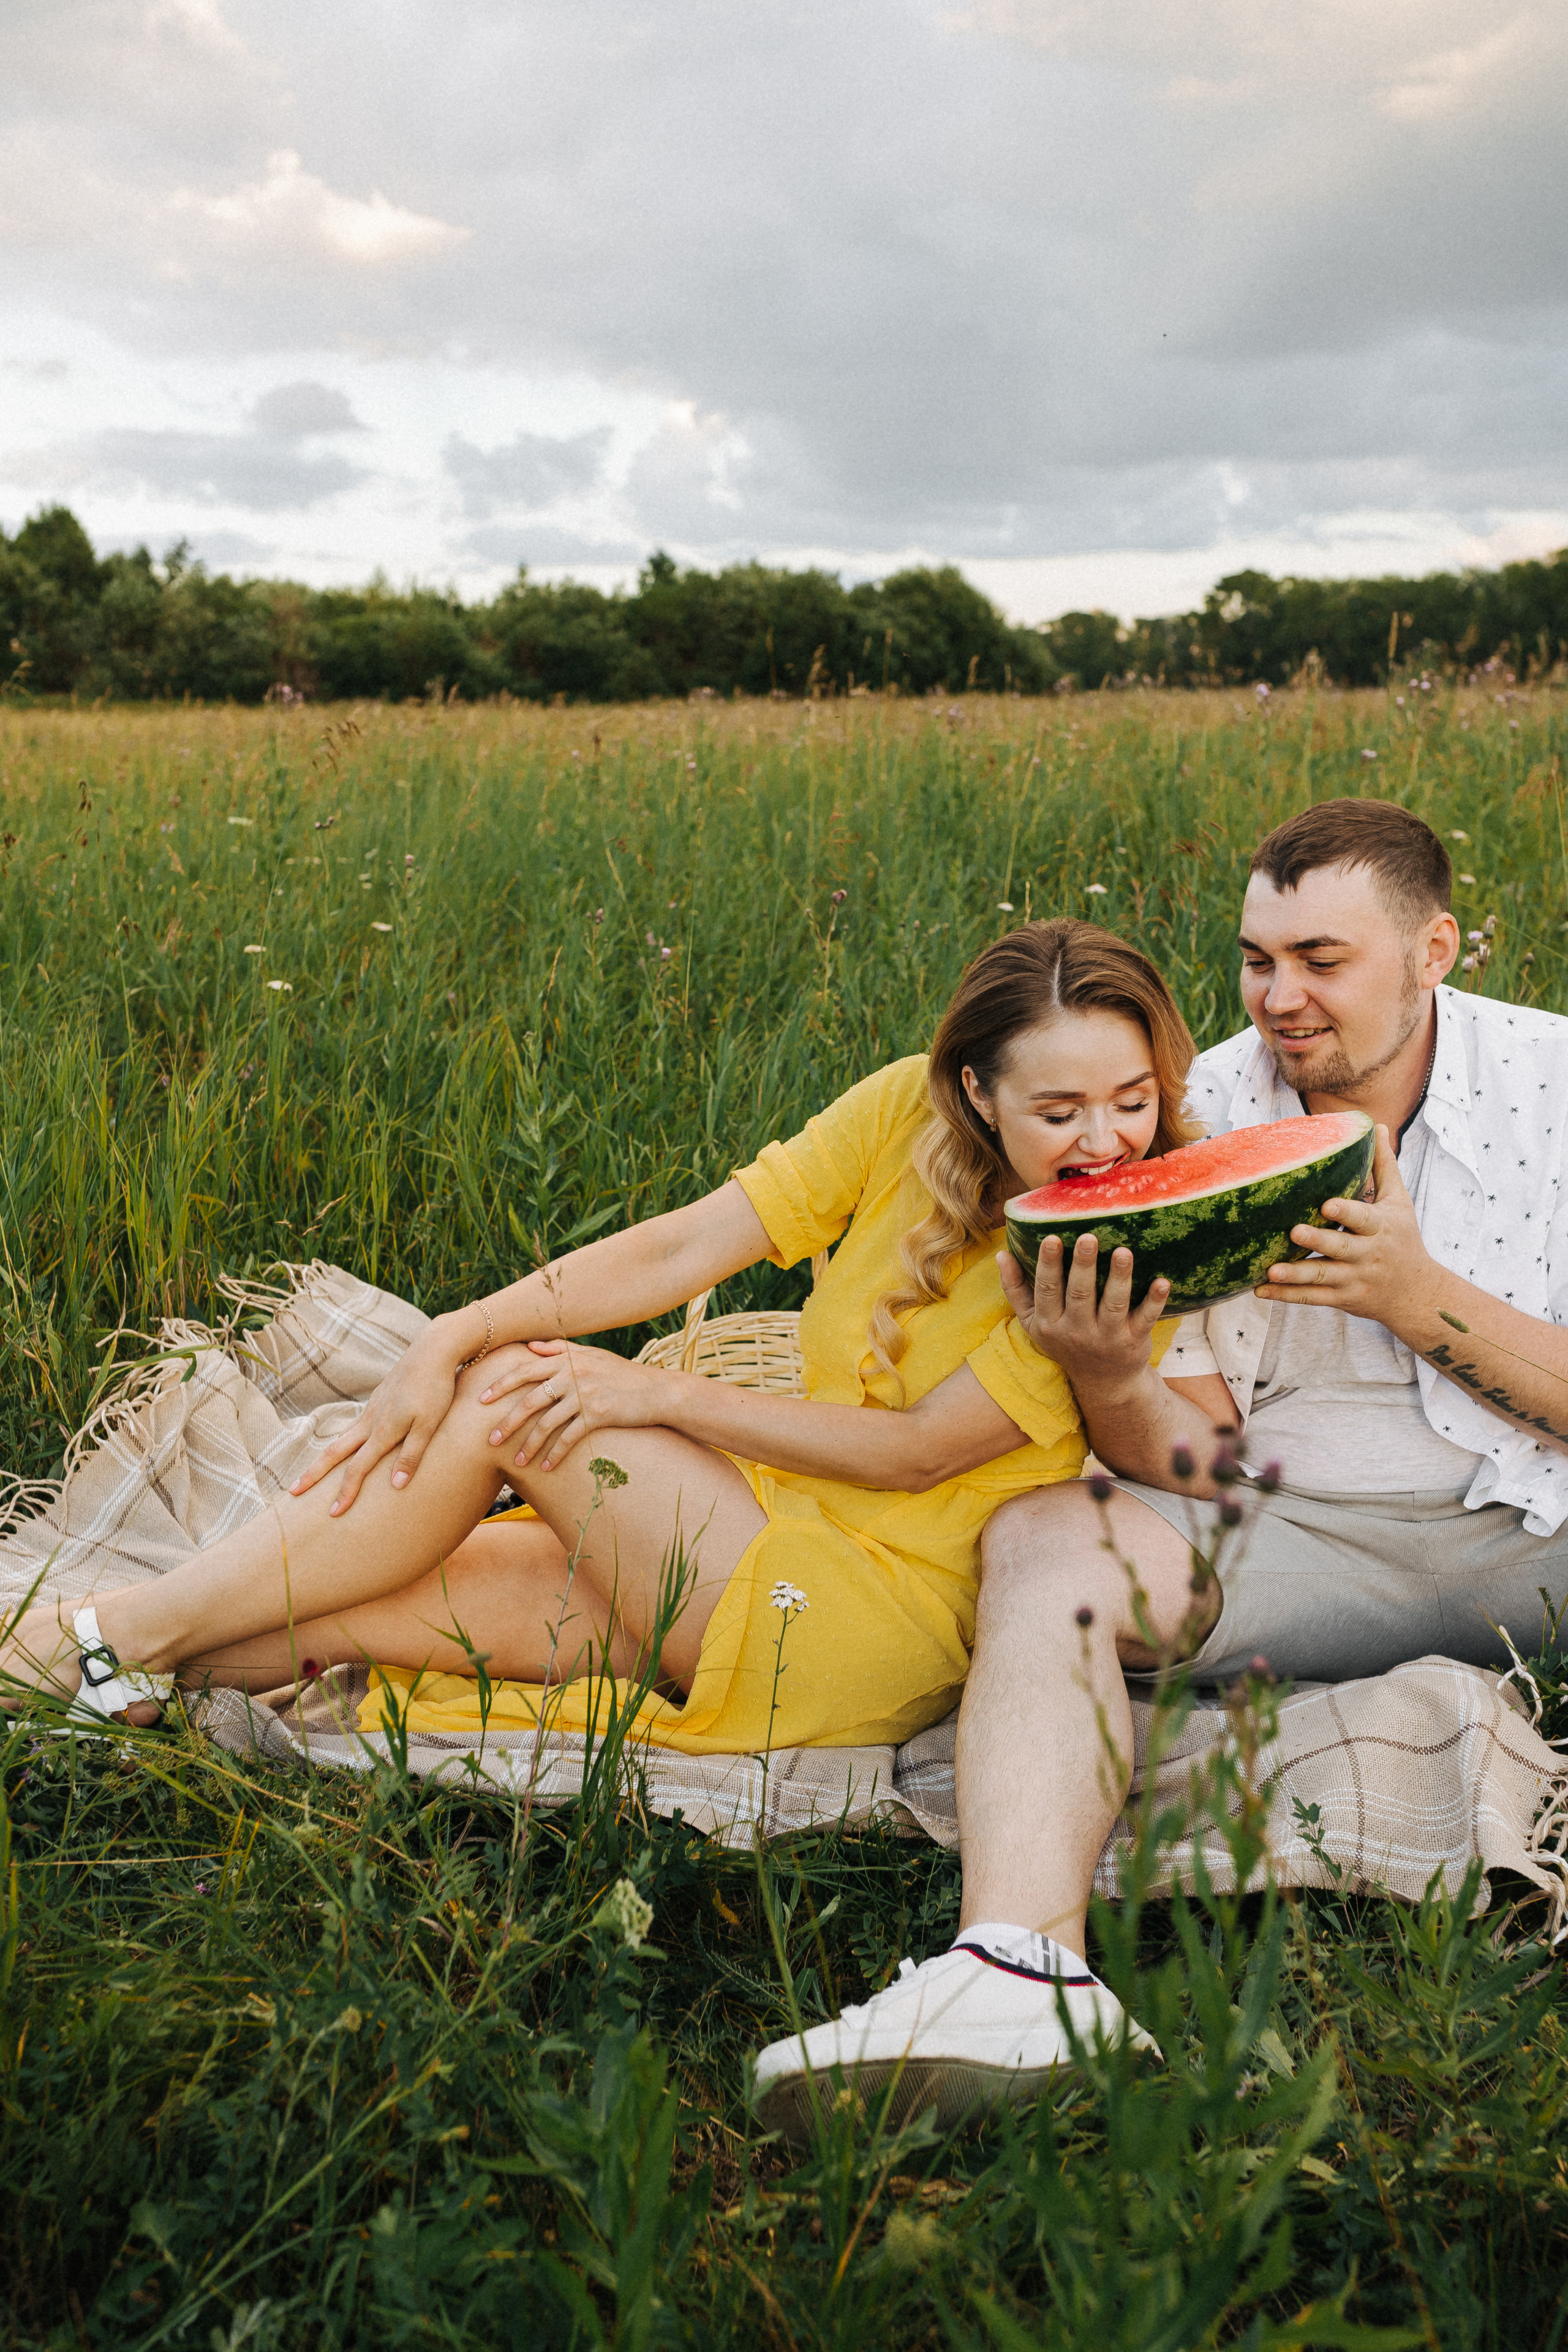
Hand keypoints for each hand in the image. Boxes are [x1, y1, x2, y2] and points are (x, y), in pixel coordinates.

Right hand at [289, 1316, 472, 1514]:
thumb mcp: (429, 1425)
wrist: (433, 1349)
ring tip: (314, 1473)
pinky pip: (355, 1425)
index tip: (333, 1513)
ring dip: (327, 1458)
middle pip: (335, 1452)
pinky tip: (347, 1445)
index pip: (357, 1469)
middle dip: (314, 1474)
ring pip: (342, 1437)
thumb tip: (395, 1487)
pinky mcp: (379, 1398)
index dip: (345, 1492)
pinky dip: (344, 1441)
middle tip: (293, 1492)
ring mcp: (372, 1408)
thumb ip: (412, 1455)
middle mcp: (371, 1420)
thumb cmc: (435, 1388)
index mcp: (382, 1430)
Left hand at [479, 1339, 668, 1472]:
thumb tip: (531, 1347)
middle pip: (530, 1399)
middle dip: (507, 1421)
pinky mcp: (598, 1414)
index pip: (526, 1370)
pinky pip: (569, 1437)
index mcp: (568, 1360)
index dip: (501, 1384)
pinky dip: (555, 1454)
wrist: (657, 1390)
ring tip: (517, 1462)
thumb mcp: (593, 1355)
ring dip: (529, 1444)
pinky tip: (546, 1467)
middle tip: (489, 1439)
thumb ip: (561, 1350)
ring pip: (547, 1422)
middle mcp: (573, 1375)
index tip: (480, 1398)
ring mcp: (586, 1395)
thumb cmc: (622, 1374)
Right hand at [998, 1232, 1170, 1394]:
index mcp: (1050, 1324)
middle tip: (1088, 1238)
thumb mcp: (1034, 1323)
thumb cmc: (1065, 1341)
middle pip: (1080, 1294)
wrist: (1103, 1383)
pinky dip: (1155, 1301)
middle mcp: (1077, 1332)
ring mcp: (1108, 1337)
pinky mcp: (1134, 1341)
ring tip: (1123, 1251)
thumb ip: (1015, 1290)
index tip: (1051, 1238)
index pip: (1047, 1290)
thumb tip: (1001, 1254)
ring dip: (1120, 1278)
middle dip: (1084, 1266)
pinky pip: (1146, 1319)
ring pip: (1114, 1305)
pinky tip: (1162, 1282)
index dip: (1048, 1265)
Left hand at [1254, 1125, 1432, 1327]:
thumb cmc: (1403, 1239)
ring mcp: (1354, 1279)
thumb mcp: (1399, 1203)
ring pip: (1322, 1277)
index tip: (1327, 1205)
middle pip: (1340, 1248)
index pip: (1363, 1219)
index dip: (1347, 1213)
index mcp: (1380, 1228)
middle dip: (1318, 1241)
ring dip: (1295, 1275)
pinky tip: (1260, 1290)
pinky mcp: (1342, 1298)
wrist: (1416, 1293)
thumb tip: (1376, 1126)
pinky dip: (1286, 1296)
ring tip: (1270, 1270)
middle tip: (1293, 1231)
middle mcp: (1367, 1255)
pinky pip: (1312, 1298)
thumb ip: (1384, 1167)